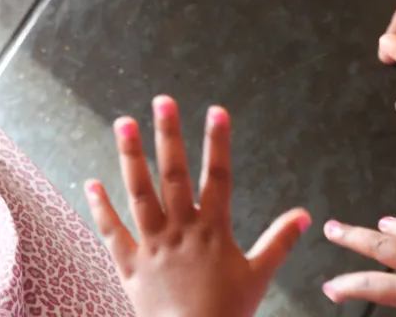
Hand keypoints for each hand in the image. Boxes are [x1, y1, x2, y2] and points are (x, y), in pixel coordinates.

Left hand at [85, 97, 310, 316]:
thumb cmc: (227, 312)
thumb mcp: (259, 275)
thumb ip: (279, 242)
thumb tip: (304, 215)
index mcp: (213, 229)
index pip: (219, 176)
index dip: (219, 142)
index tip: (217, 111)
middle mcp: (180, 229)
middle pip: (174, 174)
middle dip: (169, 135)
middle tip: (162, 101)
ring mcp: (152, 244)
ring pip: (139, 193)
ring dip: (130, 157)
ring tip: (124, 124)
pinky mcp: (130, 264)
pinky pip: (111, 232)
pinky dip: (101, 207)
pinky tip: (91, 182)